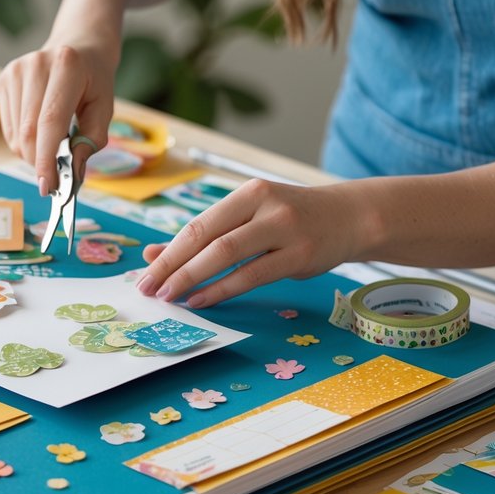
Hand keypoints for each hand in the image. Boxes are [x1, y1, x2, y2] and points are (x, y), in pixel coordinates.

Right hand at [0, 40, 118, 195]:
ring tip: (52, 145)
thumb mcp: (104, 108)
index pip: (50, 122)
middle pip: (29, 132)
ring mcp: (15, 71)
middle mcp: (36, 65)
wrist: (78, 45)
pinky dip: (23, 142)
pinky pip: (8, 128)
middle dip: (41, 162)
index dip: (47, 158)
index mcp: (67, 67)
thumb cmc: (94, 80)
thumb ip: (91, 142)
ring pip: (16, 135)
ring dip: (32, 153)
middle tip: (55, 176)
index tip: (48, 186)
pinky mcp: (4, 80)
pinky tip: (39, 132)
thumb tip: (72, 174)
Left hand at [135, 179, 376, 306]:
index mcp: (248, 193)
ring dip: (192, 278)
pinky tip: (201, 300)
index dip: (168, 251)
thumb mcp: (248, 219)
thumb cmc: (291, 219)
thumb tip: (154, 256)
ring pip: (227, 255)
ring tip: (170, 297)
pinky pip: (252, 276)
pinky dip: (222, 290)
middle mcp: (265, 206)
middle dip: (172, 266)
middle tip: (148, 289)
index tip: (144, 273)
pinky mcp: (300, 256)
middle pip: (208, 239)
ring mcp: (285, 230)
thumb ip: (205, 235)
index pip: (198, 224)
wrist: (349, 217)